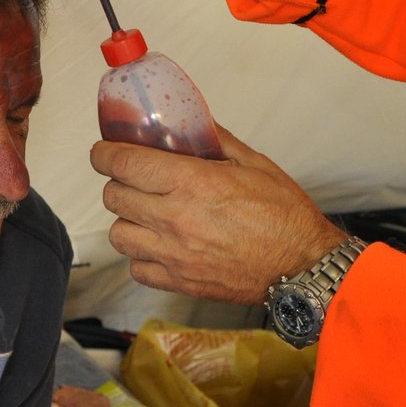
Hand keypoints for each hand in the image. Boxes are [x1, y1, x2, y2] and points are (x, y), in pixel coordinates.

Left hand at [89, 125, 346, 302]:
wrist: (301, 266)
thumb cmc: (285, 216)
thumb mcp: (254, 163)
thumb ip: (216, 141)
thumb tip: (192, 124)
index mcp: (193, 183)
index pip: (123, 164)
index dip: (105, 154)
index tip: (104, 151)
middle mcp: (176, 219)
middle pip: (114, 197)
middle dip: (118, 182)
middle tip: (134, 178)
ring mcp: (174, 255)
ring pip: (118, 234)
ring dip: (127, 219)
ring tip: (146, 213)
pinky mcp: (179, 282)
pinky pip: (137, 268)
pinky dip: (141, 255)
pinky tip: (159, 244)